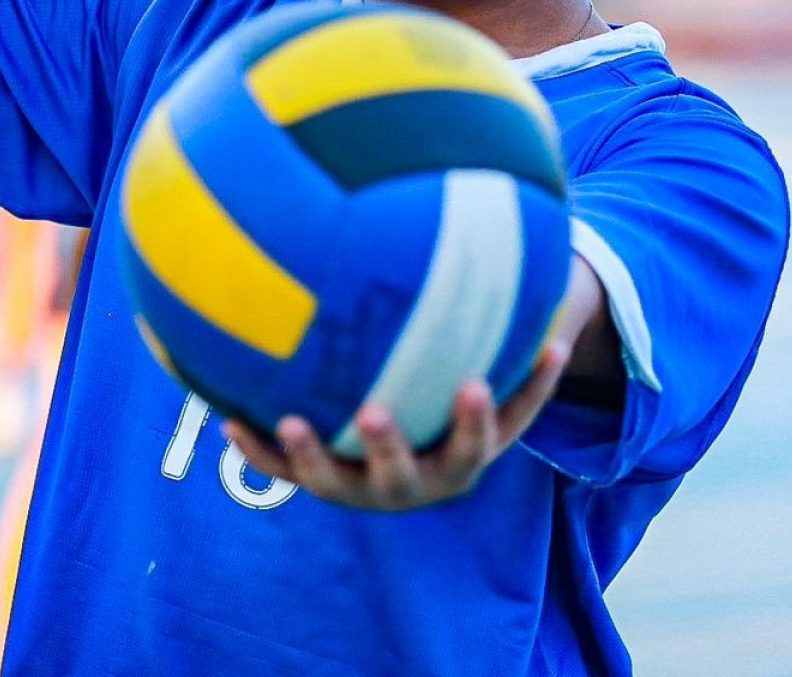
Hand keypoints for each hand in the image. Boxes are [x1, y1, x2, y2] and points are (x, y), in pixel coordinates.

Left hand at [222, 343, 570, 511]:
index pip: (475, 445)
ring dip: (310, 456)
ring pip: (332, 484)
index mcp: (459, 463)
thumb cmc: (461, 410)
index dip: (475, 419)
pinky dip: (255, 450)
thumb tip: (561, 302)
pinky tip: (230, 417)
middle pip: (401, 476)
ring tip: (289, 421)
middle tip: (375, 412)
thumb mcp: (499, 390)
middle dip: (387, 447)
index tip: (473, 383)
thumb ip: (525, 358)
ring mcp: (358, 489)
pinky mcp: (316, 482)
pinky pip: (279, 473)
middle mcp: (410, 485)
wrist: (419, 470)